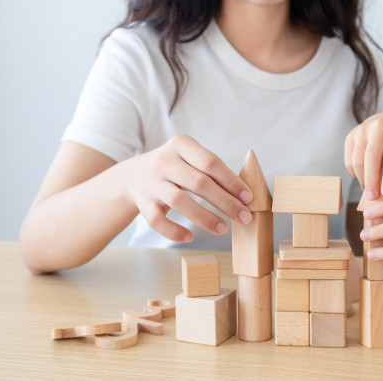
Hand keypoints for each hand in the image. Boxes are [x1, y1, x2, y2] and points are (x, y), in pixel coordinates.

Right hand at [123, 135, 252, 242]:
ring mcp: (151, 182)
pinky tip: (190, 237)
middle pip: (199, 183)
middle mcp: (164, 161)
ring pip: (179, 201)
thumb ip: (213, 171)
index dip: (231, 181)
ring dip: (204, 218)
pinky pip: (158, 221)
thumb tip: (243, 195)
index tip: (248, 197)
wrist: (134, 175)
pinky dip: (174, 231)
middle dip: (225, 202)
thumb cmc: (175, 168)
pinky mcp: (143, 203)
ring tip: (223, 229)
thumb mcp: (190, 158)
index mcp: (181, 145)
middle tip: (244, 217)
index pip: (210, 162)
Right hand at [344, 112, 382, 198]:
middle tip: (373, 198)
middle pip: (371, 157)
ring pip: (357, 160)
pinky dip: (355, 174)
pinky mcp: (351, 135)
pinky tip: (364, 178)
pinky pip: (349, 160)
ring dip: (362, 179)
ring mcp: (363, 129)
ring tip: (370, 191)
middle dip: (371, 181)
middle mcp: (379, 126)